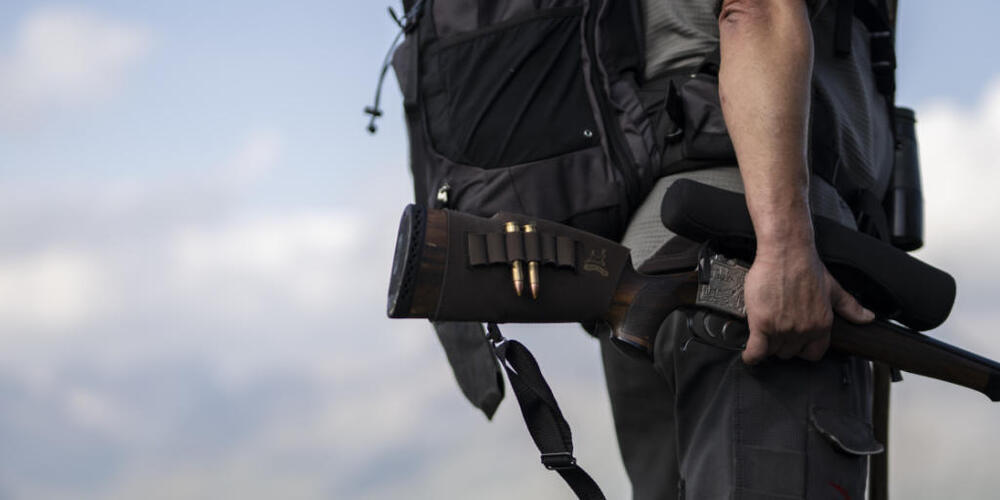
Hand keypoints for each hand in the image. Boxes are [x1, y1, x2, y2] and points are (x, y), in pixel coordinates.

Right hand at [741, 244, 874, 364]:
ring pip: (773, 351)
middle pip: (790, 353)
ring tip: (762, 335)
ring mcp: (782, 329)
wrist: (786, 252)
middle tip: (776, 331)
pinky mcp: (762, 324)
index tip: (794, 343)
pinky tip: (750, 356)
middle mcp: (804, 331)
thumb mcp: (833, 288)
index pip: (813, 354)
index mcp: (822, 324)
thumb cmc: (807, 266)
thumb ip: (850, 307)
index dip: (803, 349)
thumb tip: (867, 318)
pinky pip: (756, 351)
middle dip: (783, 344)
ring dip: (767, 346)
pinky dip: (751, 356)